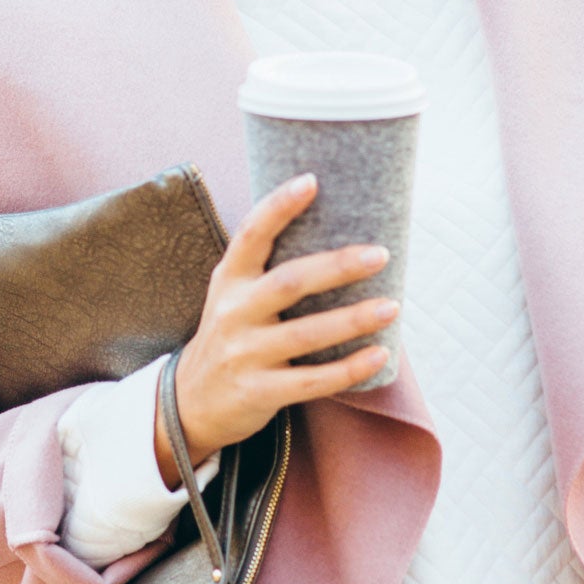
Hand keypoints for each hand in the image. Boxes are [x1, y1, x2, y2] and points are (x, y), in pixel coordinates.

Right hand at [154, 173, 396, 487]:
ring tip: (392, 307)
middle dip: (337, 267)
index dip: (279, 206)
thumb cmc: (232, 335)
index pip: (250, 234)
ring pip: (305, 334)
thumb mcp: (234, 296)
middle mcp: (233, 312)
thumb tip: (339, 228)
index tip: (312, 181)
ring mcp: (244, 354)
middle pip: (289, 283)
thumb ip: (269, 269)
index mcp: (229, 280)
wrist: (191, 402)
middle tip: (380, 255)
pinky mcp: (258, 392)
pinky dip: (348, 369)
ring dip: (352, 320)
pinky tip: (378, 355)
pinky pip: (311, 381)